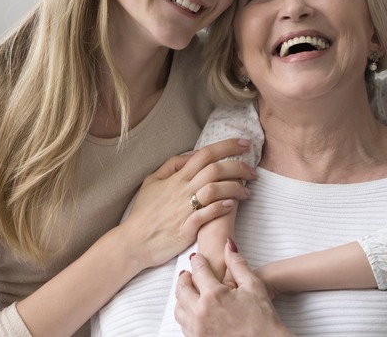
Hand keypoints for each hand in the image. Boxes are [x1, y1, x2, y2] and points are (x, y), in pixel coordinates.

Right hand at [118, 139, 254, 269]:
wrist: (133, 242)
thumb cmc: (144, 213)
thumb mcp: (151, 182)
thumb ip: (171, 165)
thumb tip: (192, 154)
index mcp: (176, 178)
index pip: (205, 154)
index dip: (227, 146)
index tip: (245, 144)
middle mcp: (181, 190)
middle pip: (214, 169)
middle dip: (238, 166)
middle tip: (253, 171)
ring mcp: (183, 209)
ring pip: (214, 190)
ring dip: (235, 188)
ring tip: (247, 192)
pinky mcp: (185, 228)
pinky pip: (206, 214)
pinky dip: (221, 208)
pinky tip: (232, 206)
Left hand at [175, 239, 292, 336]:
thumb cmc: (262, 318)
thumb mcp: (253, 285)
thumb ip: (238, 264)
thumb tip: (228, 246)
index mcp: (214, 295)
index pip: (198, 270)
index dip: (197, 261)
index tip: (197, 258)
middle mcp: (201, 312)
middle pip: (182, 289)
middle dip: (184, 278)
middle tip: (189, 273)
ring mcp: (197, 329)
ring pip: (179, 309)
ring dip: (181, 297)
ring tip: (189, 291)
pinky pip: (183, 325)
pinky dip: (185, 314)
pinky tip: (194, 310)